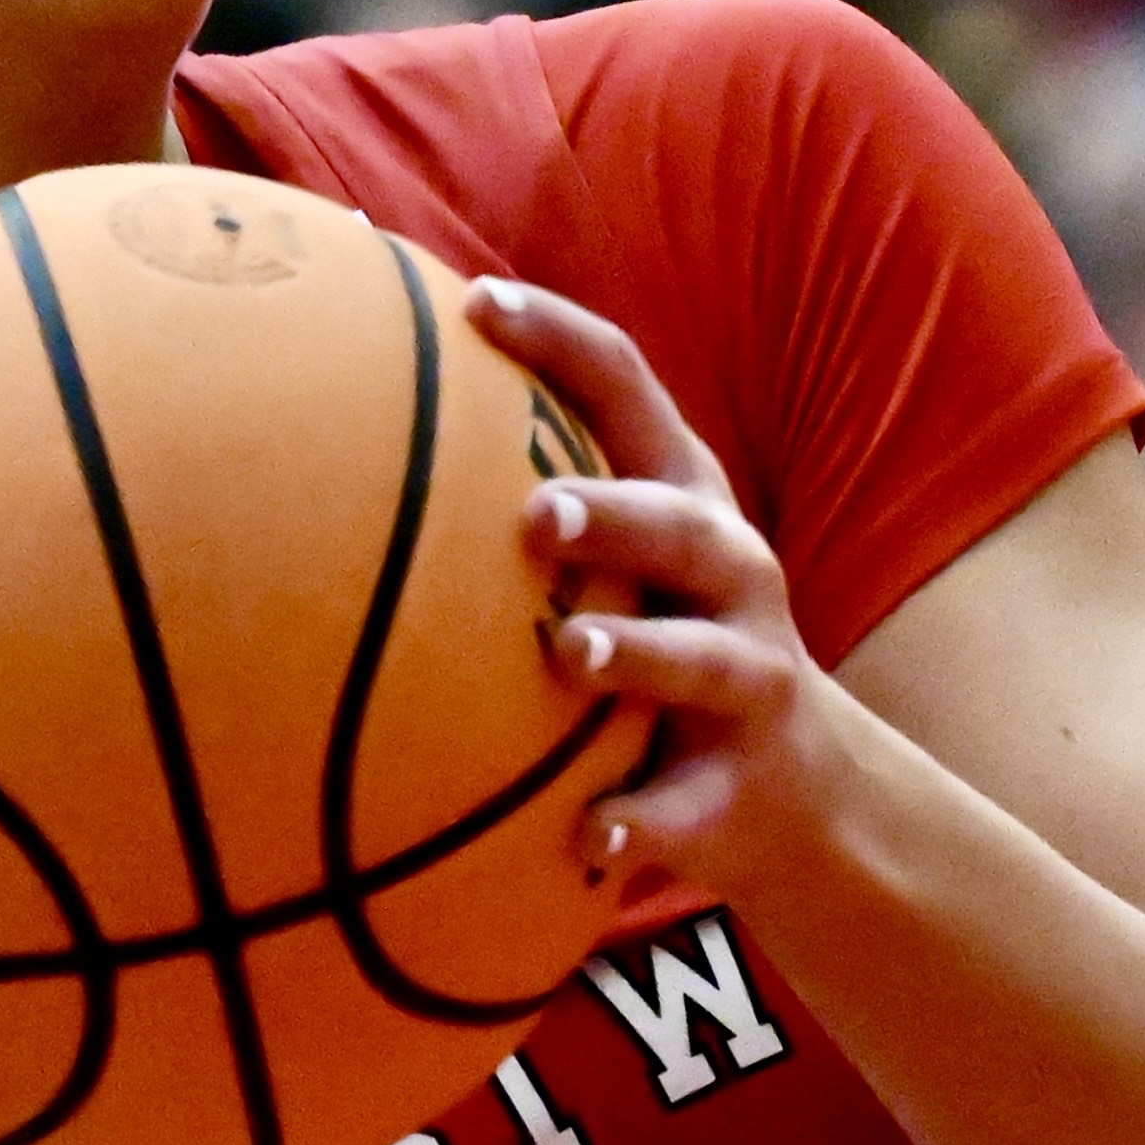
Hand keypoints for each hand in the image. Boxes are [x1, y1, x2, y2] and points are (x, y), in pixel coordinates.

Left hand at [468, 280, 855, 905]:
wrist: (804, 790)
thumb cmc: (661, 642)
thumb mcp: (619, 561)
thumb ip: (525, 497)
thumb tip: (340, 435)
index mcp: (681, 497)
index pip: (627, 390)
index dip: (557, 338)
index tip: (474, 303)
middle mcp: (729, 572)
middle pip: (679, 524)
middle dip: (614, 512)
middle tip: (535, 512)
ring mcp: (748, 677)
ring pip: (702, 660)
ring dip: (637, 655)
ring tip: (571, 657)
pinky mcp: (741, 785)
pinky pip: (688, 809)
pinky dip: (640, 825)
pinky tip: (587, 841)